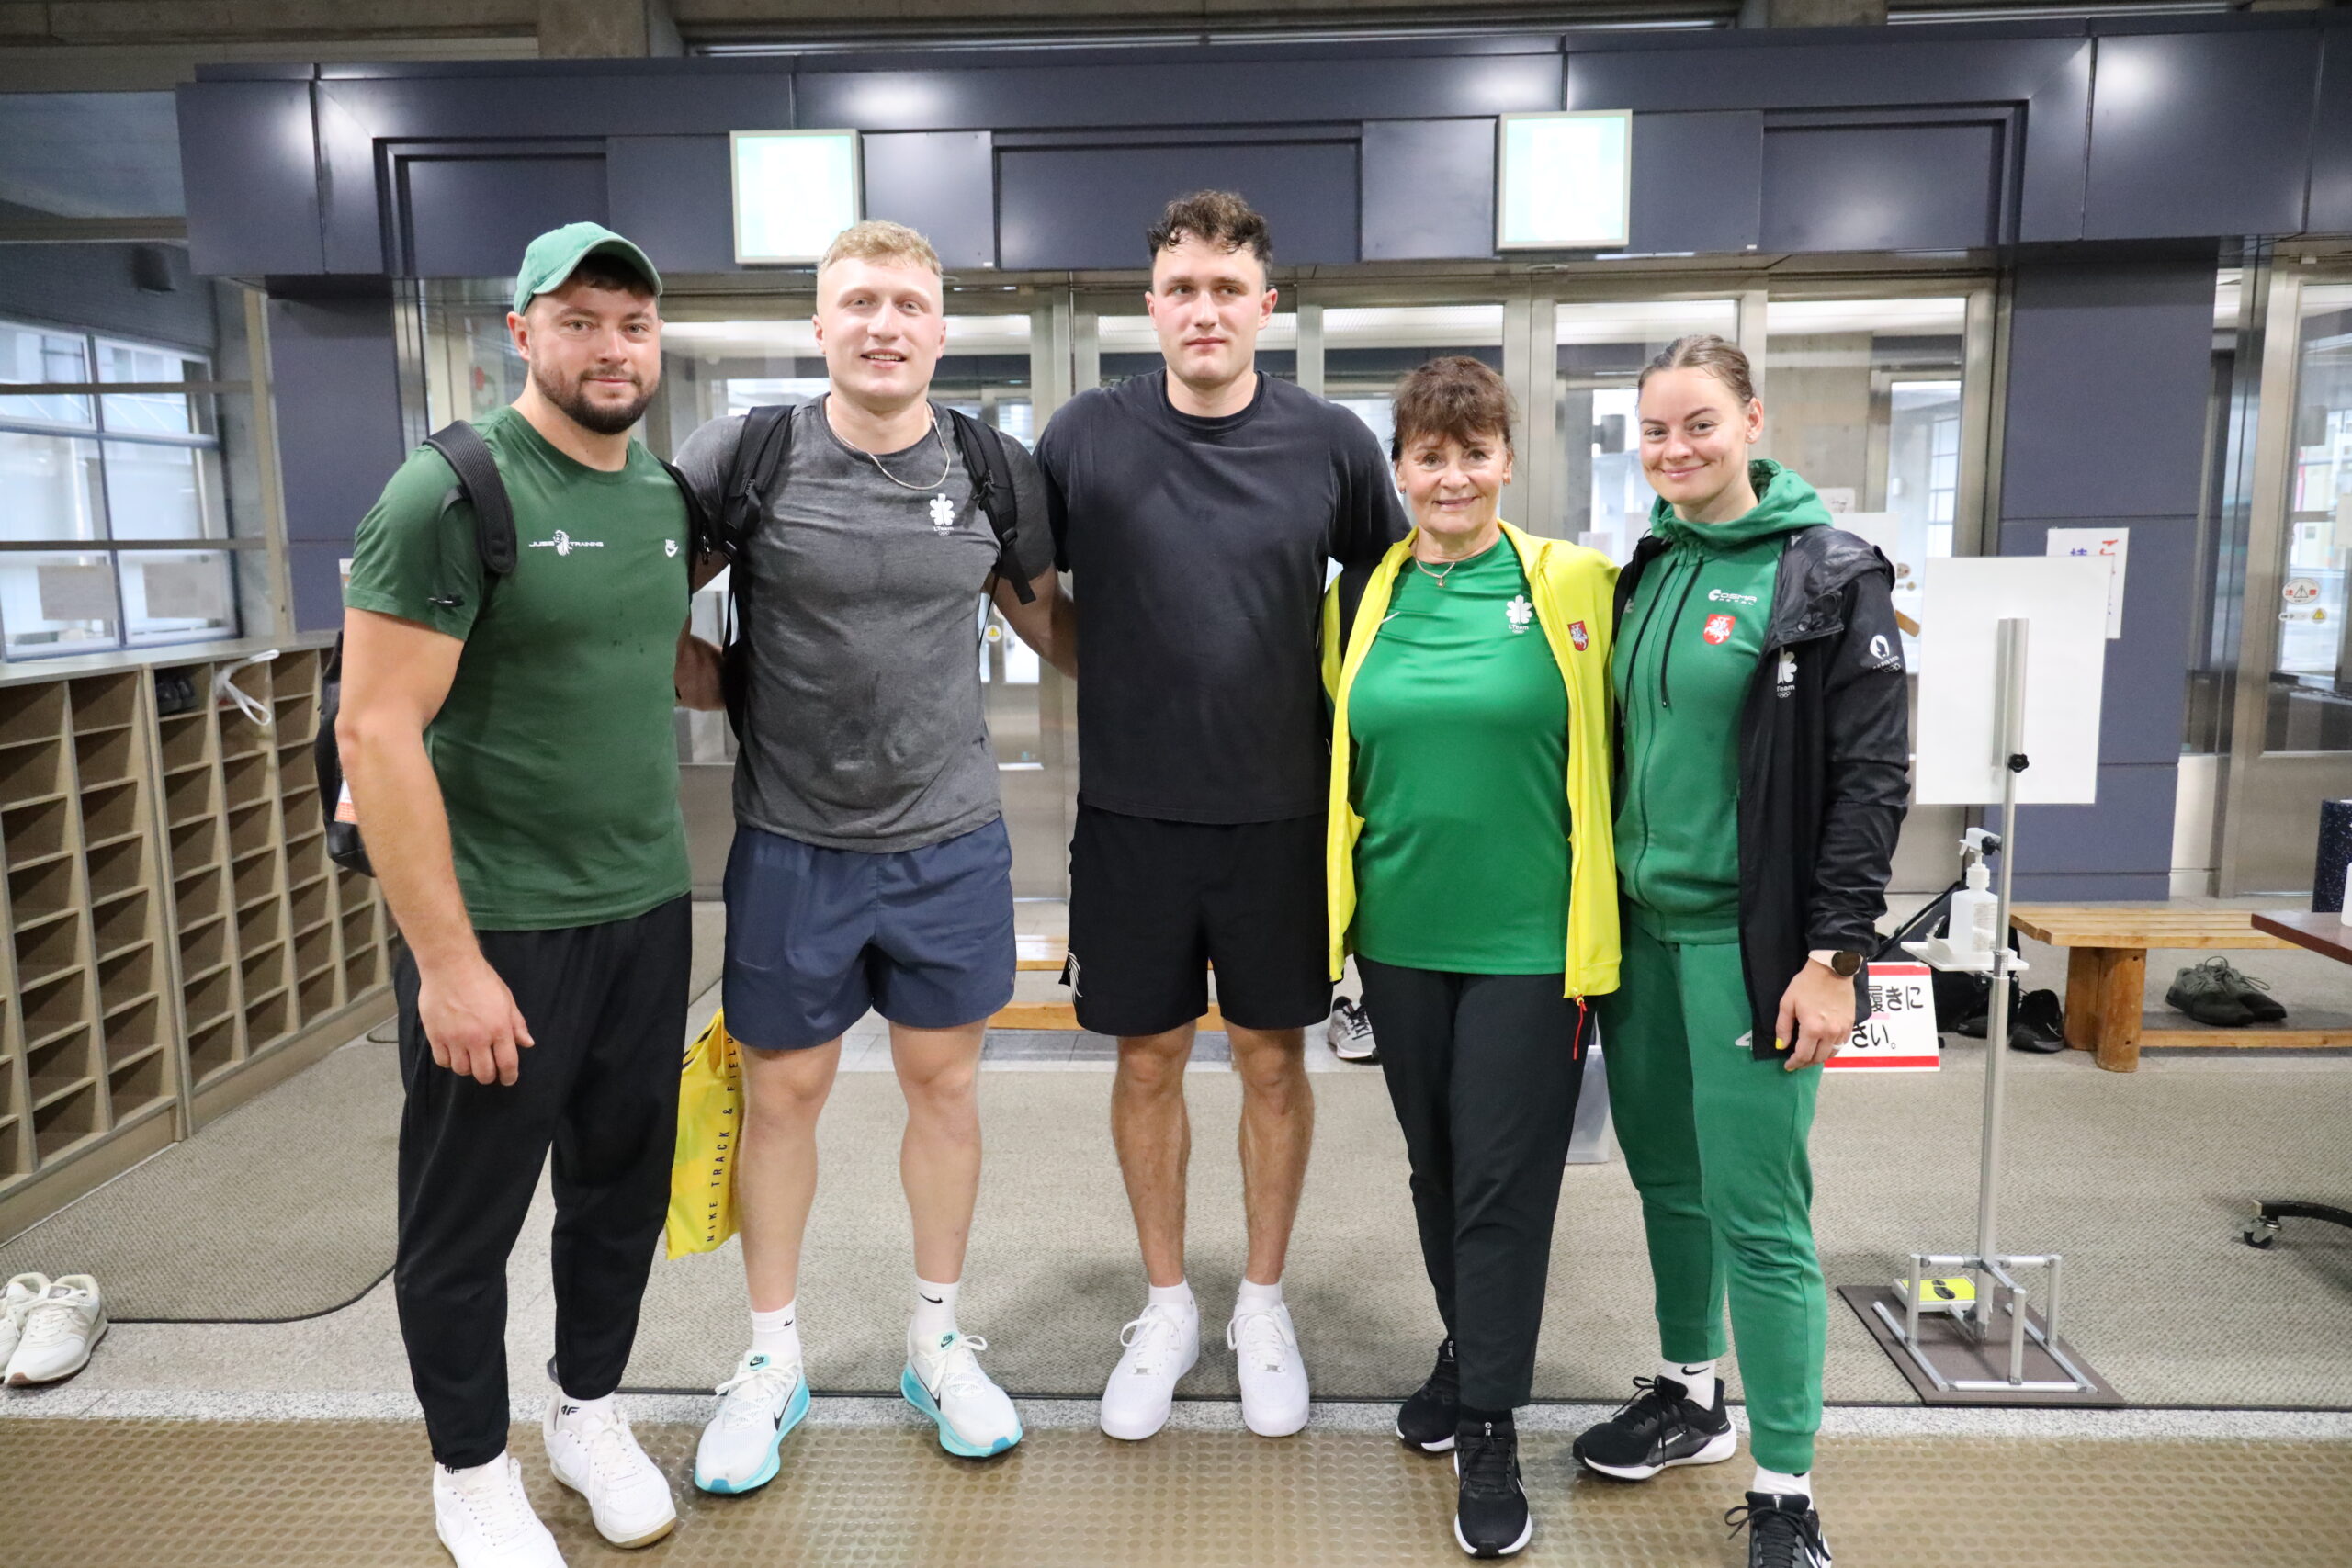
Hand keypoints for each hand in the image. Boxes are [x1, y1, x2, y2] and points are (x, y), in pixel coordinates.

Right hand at [417, 953, 533, 1085]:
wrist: (450, 967)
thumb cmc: (482, 980)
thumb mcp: (507, 1000)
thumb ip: (517, 1024)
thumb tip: (527, 1043)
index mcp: (499, 1028)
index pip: (507, 1063)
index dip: (509, 1076)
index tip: (508, 1079)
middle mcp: (477, 1037)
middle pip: (483, 1073)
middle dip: (489, 1076)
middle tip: (489, 1070)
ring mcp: (454, 1038)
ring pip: (462, 1070)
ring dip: (468, 1068)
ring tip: (470, 1058)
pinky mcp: (435, 1036)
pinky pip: (443, 1061)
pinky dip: (449, 1061)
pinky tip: (454, 1053)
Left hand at [1774, 961, 1853, 1070]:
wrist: (1832, 970)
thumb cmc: (1806, 984)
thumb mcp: (1787, 1003)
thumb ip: (1783, 1027)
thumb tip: (1782, 1046)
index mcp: (1812, 1028)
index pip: (1803, 1055)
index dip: (1794, 1063)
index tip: (1788, 1066)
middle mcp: (1829, 1033)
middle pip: (1818, 1058)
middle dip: (1805, 1063)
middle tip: (1797, 1062)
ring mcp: (1842, 1030)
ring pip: (1831, 1054)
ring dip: (1819, 1058)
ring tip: (1809, 1056)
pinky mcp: (1850, 1024)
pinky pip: (1841, 1045)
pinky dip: (1831, 1049)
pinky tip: (1823, 1046)